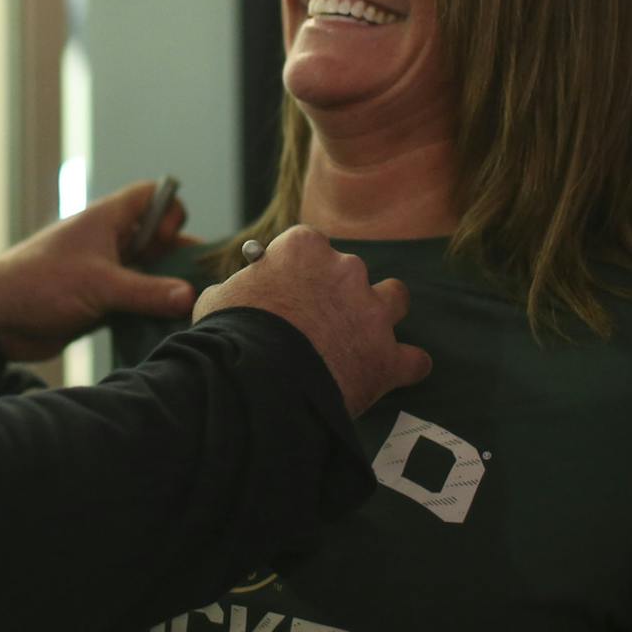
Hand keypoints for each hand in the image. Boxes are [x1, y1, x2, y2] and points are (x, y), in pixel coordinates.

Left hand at [0, 179, 200, 361]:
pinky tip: (164, 327)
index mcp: (107, 219)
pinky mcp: (98, 300)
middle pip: (158, 239)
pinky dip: (149, 310)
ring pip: (148, 273)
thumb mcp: (100, 285)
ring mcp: (104, 271)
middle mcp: (109, 241)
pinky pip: (134, 300)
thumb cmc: (41, 284)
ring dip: (165, 289)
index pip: (153, 196)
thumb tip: (191, 296)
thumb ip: (148, 292)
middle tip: (196, 284)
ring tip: (187, 311)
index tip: (165, 242)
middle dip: (178, 259)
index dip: (169, 214)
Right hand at [193, 224, 431, 415]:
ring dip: (381, 314)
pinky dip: (403, 367)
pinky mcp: (387, 358)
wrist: (259, 385)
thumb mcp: (218, 301)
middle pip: (351, 271)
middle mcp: (345, 269)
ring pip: (395, 298)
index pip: (308, 245)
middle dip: (337, 292)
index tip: (288, 288)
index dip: (298, 269)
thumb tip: (229, 294)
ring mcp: (371, 313)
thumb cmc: (231, 338)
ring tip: (361, 338)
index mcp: (303, 248)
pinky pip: (414, 359)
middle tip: (315, 321)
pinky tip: (390, 374)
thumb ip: (234, 289)